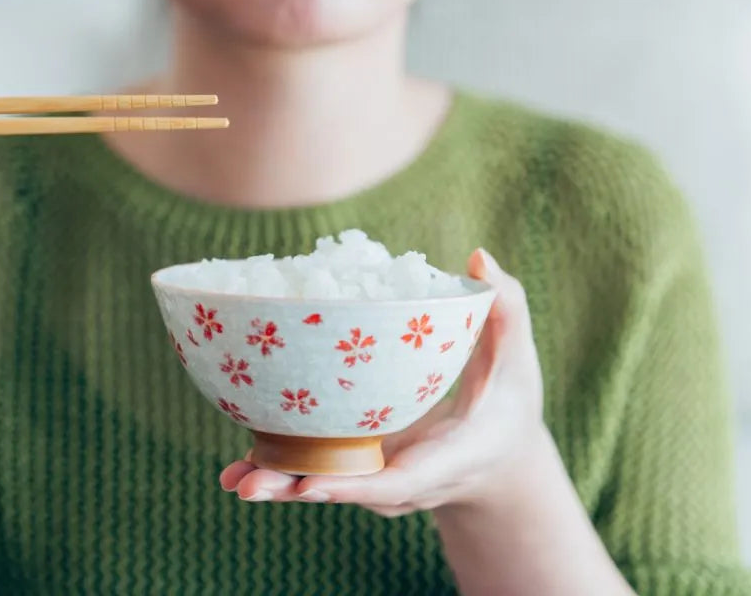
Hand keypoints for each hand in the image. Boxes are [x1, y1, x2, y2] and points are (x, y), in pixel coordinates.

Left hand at [219, 248, 546, 514]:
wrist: (500, 457)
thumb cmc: (509, 401)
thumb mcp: (516, 359)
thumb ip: (505, 310)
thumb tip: (479, 257)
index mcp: (448, 459)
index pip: (399, 481)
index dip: (353, 485)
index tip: (312, 483)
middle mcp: (407, 483)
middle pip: (348, 492)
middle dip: (298, 489)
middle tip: (249, 485)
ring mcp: (379, 482)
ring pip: (324, 487)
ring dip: (277, 485)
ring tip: (233, 480)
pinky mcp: (359, 472)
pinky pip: (316, 474)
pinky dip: (278, 474)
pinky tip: (235, 472)